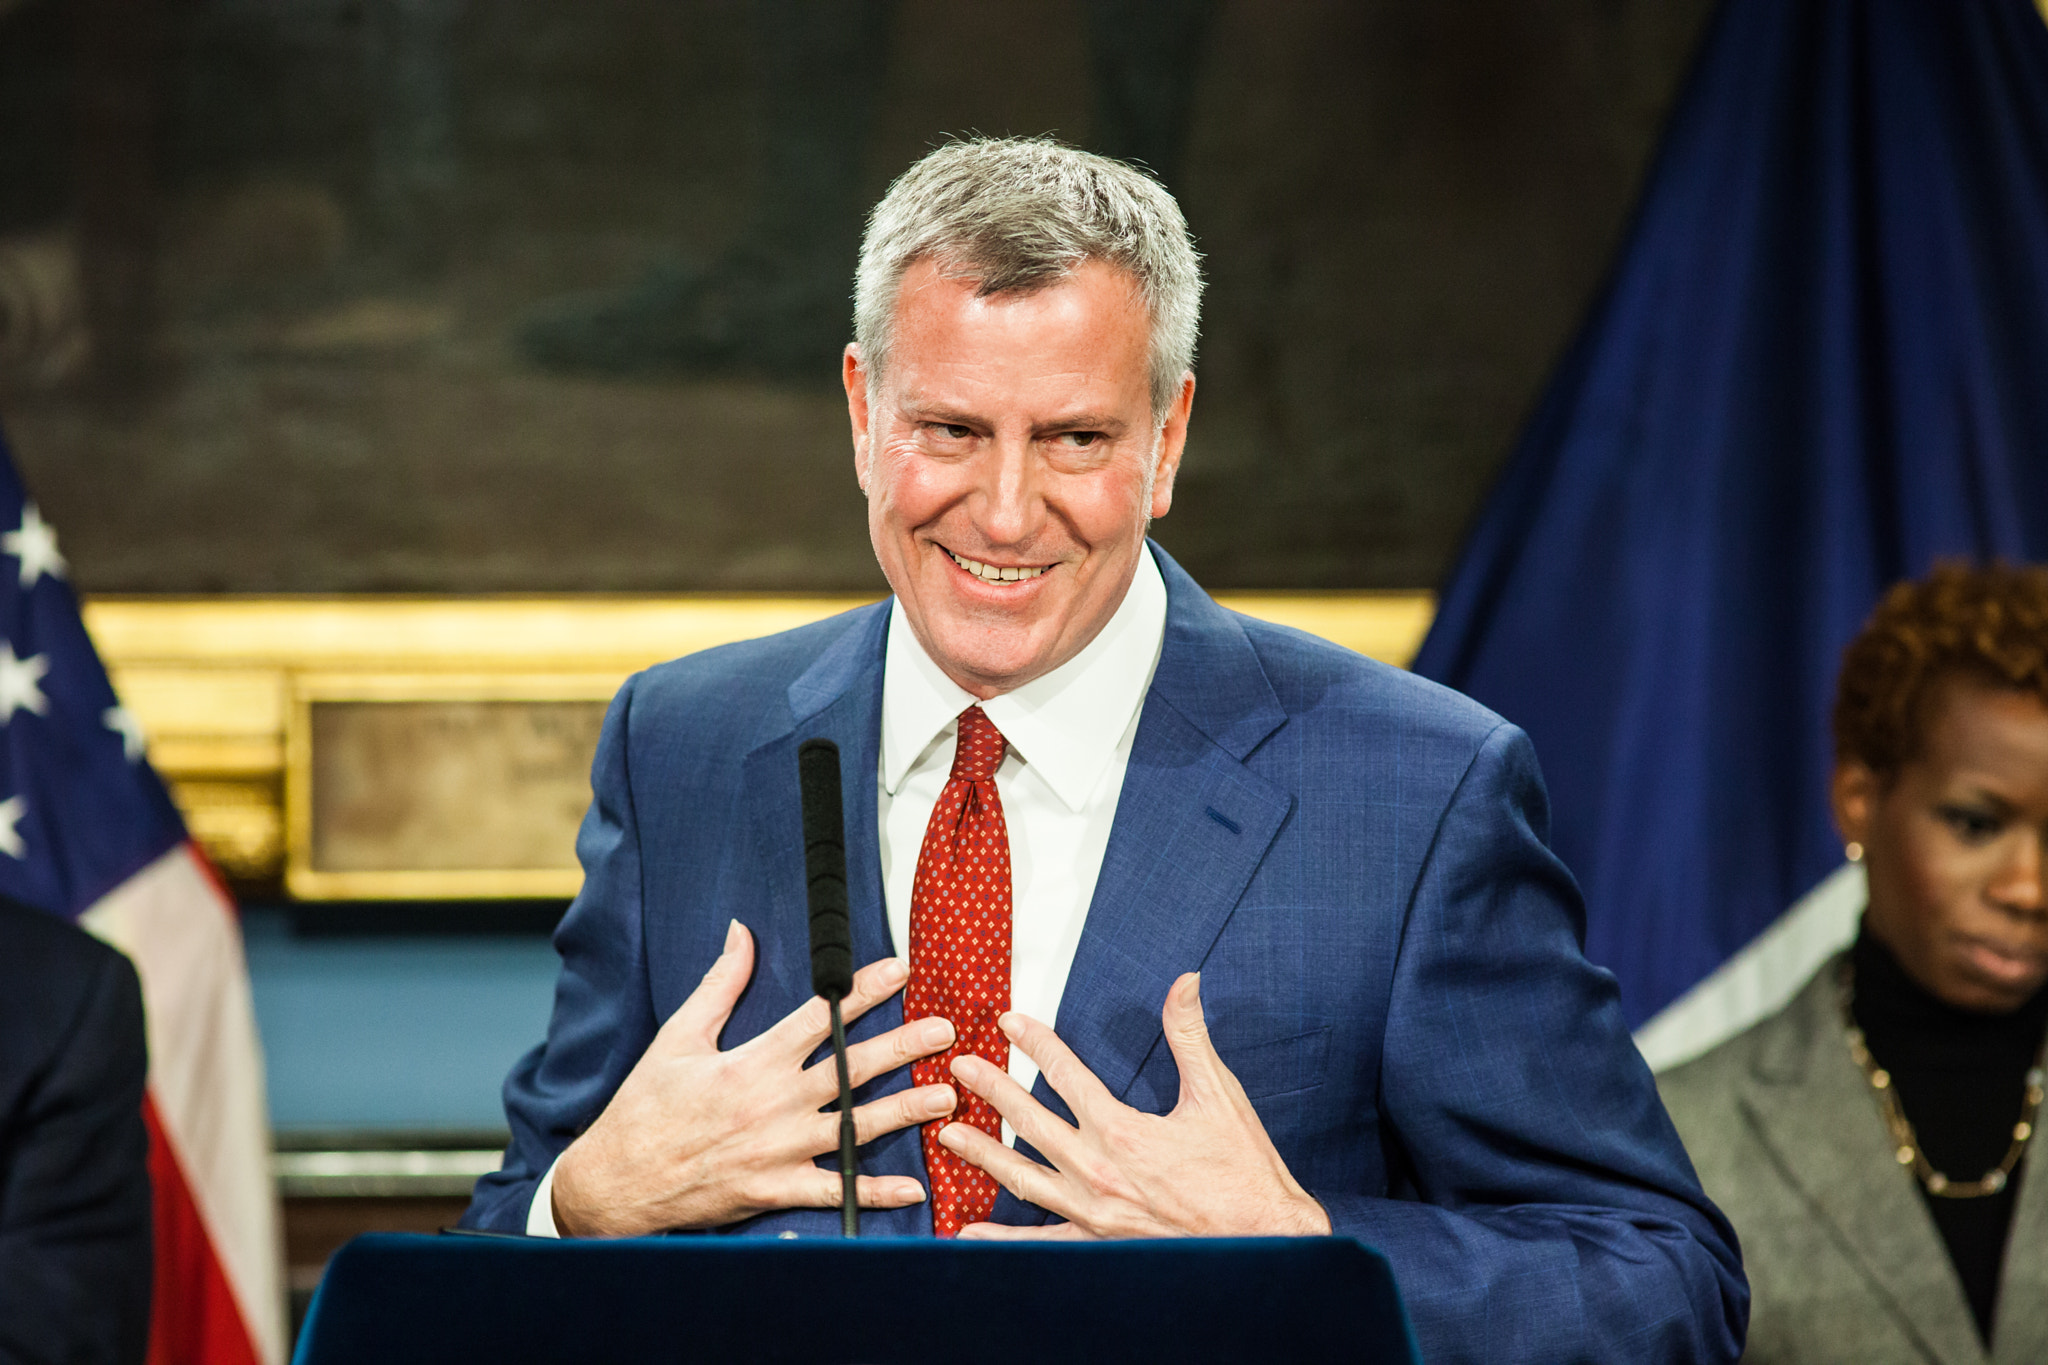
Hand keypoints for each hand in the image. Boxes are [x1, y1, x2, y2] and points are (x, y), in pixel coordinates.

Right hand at [550, 919, 958, 1235]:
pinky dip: (873, 1191)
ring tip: (946, 1097)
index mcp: (750, 1062)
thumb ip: (719, 985)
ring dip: (903, 1112)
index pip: (817, 1018)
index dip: (861, 991)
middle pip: (848, 1070)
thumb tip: (742, 931)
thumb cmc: (646, 1107)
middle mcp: (771, 1105)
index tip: (900, 970)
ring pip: (852, 1128)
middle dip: (901, 1047)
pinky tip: (913, 1189)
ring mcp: (776, 1151)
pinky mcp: (772, 1191)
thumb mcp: (679, 1037)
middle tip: (945, 1030)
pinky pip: (832, 1191)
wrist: (615, 1182)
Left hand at [938, 971, 1330, 1239]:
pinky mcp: (1098, 1245)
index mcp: (1122, 1131)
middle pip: (1029, 1122)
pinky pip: (1040, 1243)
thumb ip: (1190, 1036)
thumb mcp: (1219, 1095)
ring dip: (982, 1154)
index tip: (1008, 1022)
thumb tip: (1185, 982)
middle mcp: (1098, 1172)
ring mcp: (1093, 1213)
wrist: (1263, 1243)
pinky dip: (1002, 1238)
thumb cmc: (1243, 1171)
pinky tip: (967, 1231)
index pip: (1066, 1075)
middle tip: (958, 1067)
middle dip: (991, 1090)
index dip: (1035, 1043)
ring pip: (1023, 1177)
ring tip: (948, 1136)